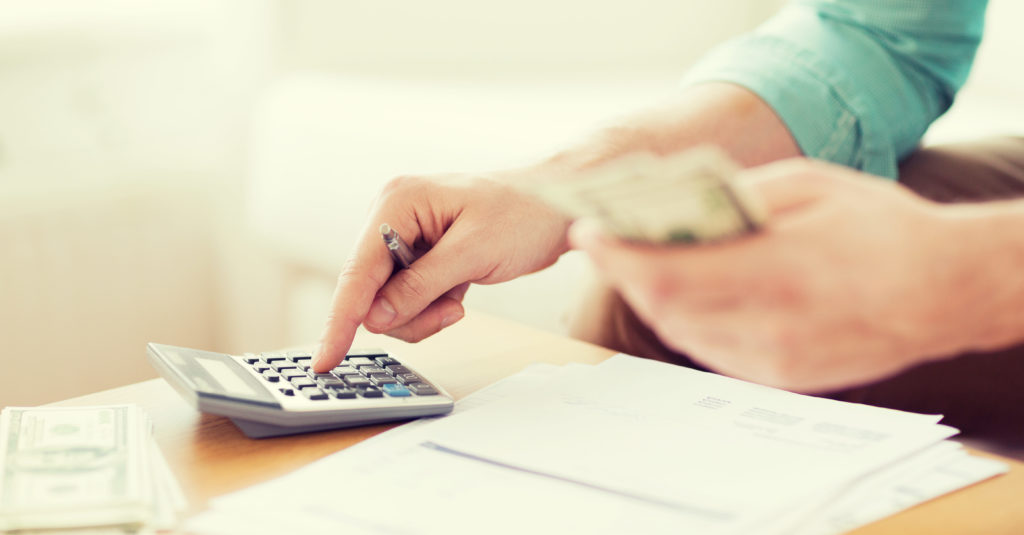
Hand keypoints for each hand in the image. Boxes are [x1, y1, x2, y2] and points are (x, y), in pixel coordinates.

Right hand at [313, 171, 570, 371]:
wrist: (559, 206)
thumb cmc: (524, 214)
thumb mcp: (473, 252)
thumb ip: (420, 286)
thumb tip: (375, 318)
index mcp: (396, 202)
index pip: (356, 271)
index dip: (340, 319)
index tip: (325, 359)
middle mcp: (392, 218)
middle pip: (369, 292)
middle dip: (407, 314)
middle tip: (452, 311)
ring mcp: (405, 239)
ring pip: (388, 303)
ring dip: (423, 314)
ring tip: (460, 300)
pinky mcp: (420, 258)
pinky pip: (408, 299)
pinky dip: (431, 309)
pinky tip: (459, 293)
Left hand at [570, 158, 969, 392]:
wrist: (944, 291)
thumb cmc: (881, 228)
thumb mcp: (810, 186)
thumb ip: (738, 196)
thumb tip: (675, 202)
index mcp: (778, 272)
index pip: (667, 274)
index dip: (617, 257)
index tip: (588, 234)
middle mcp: (771, 327)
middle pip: (665, 308)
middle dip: (627, 274)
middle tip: (608, 244)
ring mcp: (776, 362)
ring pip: (683, 333)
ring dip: (653, 298)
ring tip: (639, 263)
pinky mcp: (782, 379)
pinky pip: (712, 350)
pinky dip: (688, 320)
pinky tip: (686, 292)